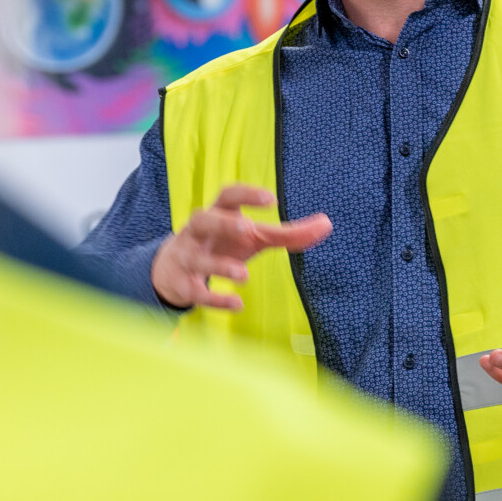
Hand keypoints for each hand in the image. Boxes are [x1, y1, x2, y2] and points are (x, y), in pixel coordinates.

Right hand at [151, 184, 332, 311]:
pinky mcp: (183, 285)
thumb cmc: (223, 244)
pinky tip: (237, 305)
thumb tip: (328, 224)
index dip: (247, 195)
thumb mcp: (254, 238)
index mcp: (218, 213)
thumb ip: (288, 234)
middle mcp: (198, 232)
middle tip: (248, 229)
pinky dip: (215, 299)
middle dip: (223, 224)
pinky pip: (195, 291)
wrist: (173, 270)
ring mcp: (187, 258)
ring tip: (244, 275)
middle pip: (202, 219)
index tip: (271, 199)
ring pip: (197, 258)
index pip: (228, 196)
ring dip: (219, 265)